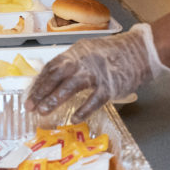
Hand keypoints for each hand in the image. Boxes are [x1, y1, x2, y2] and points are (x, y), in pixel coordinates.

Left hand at [25, 24, 169, 121]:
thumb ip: (72, 63)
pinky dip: (84, 109)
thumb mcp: (88, 52)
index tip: (30, 94)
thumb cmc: (113, 53)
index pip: (52, 67)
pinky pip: (95, 99)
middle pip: (57, 75)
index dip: (39, 81)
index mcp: (76, 52)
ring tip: (44, 112)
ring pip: (71, 86)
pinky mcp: (111, 85)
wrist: (140, 50)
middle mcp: (83, 60)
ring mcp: (97, 72)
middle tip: (30, 106)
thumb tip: (52, 79)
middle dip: (41, 91)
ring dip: (55, 99)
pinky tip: (74, 118)